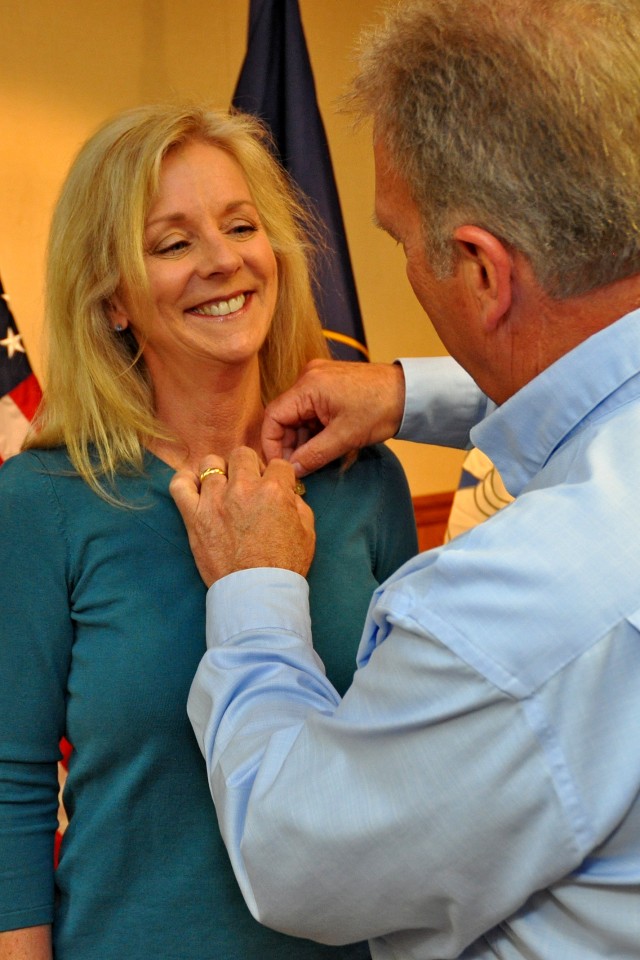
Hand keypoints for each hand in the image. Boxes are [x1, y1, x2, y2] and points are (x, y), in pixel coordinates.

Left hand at [170, 447, 315, 587]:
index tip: (274, 487)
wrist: (257, 592)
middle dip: (249, 467)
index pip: (278, 463)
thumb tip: (289, 493)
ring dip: (219, 473)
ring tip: (222, 489)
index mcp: (274, 490)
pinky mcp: (193, 515)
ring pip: (211, 463)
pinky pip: (180, 484)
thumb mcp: (307, 532)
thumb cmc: (285, 565)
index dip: (278, 475)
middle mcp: (243, 489)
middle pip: (242, 454)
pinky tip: (195, 488)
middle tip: (249, 486)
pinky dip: (185, 481)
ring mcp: (215, 500)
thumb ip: (299, 505)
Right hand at [261, 359, 405, 475]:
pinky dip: (312, 429)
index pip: (273, 417)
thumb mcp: (344, 438)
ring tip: (313, 459)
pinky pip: (310, 409)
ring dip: (302, 438)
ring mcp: (318, 379)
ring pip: (297, 415)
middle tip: (298, 468)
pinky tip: (322, 444)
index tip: (279, 466)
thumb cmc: (381, 409)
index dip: (271, 444)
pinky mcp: (328, 384)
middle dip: (288, 444)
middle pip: (284, 416)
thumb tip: (291, 471)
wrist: (410, 393)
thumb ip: (313, 455)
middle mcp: (308, 377)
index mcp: (308, 386)